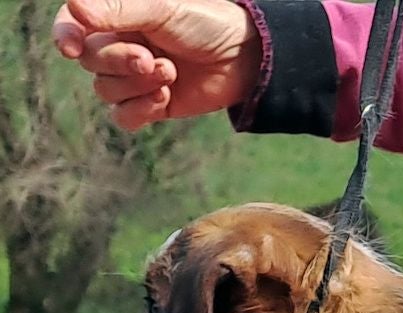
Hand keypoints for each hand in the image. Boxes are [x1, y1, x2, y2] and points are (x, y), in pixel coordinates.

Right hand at [52, 0, 260, 130]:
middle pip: (90, 63)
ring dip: (137, 85)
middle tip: (152, 59)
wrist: (242, 57)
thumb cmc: (203, 23)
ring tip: (171, 72)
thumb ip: (118, 9)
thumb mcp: (161, 9)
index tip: (69, 47)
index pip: (72, 26)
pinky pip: (123, 117)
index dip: (64, 36)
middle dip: (118, 63)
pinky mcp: (152, 105)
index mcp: (116, 19)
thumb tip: (75, 9)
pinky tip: (165, 97)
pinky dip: (140, 110)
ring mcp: (134, 78)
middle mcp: (119, 47)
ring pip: (105, 91)